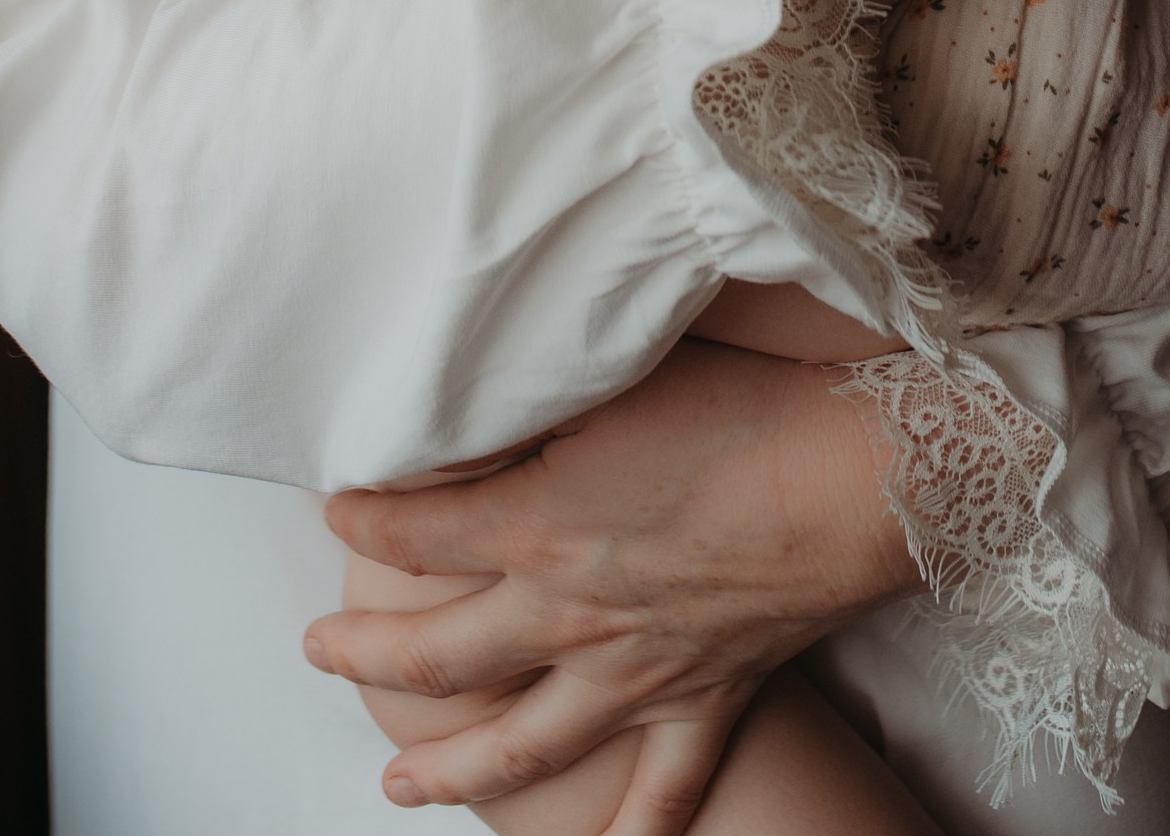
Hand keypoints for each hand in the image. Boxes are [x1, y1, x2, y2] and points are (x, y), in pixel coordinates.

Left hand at [307, 339, 915, 819]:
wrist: (854, 472)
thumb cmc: (739, 400)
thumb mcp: (610, 375)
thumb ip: (529, 399)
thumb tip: (464, 394)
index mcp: (536, 524)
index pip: (409, 531)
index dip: (362, 516)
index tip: (333, 504)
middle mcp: (570, 613)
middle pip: (438, 656)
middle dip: (365, 654)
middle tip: (315, 649)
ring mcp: (638, 671)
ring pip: (521, 746)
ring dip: (448, 772)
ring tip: (393, 784)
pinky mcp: (707, 698)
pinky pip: (661, 794)